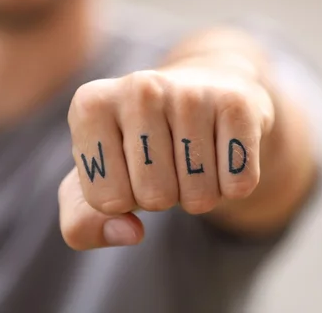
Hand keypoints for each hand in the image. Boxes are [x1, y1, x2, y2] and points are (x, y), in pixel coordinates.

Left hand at [58, 67, 274, 250]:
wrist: (201, 92)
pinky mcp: (236, 102)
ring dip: (199, 192)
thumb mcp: (96, 180)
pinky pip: (238, 185)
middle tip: (166, 161)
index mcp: (91, 105)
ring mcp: (190, 91)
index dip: (122, 199)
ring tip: (192, 153)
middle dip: (163, 196)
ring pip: (199, 197)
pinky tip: (221, 149)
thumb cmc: (139, 144)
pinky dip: (232, 184)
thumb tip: (129, 233)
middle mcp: (139, 88)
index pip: (108, 201)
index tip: (128, 166)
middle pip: (154, 199)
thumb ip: (83, 224)